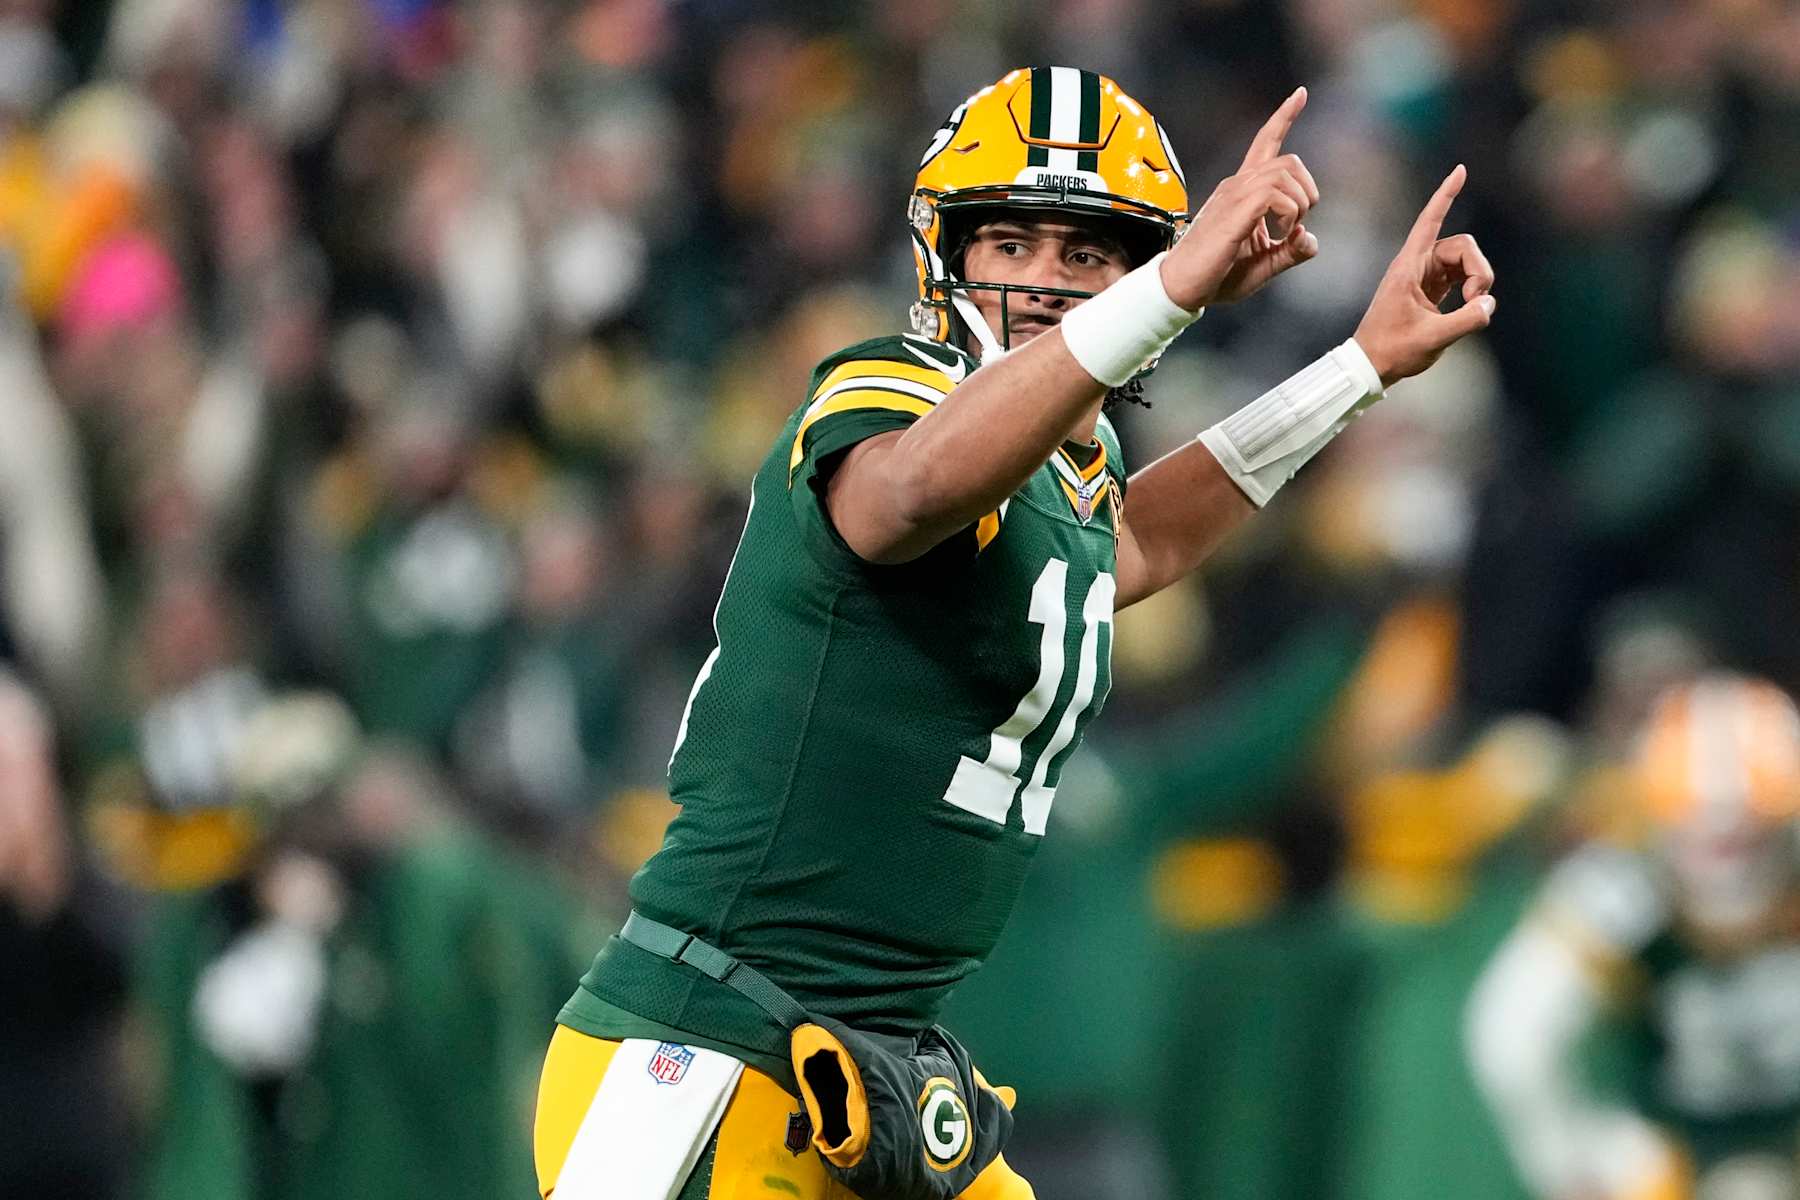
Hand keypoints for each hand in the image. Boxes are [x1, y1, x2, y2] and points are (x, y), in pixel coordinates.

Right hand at [1160, 87, 1320, 309]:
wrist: (1181, 288)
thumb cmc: (1216, 277)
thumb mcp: (1264, 265)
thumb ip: (1291, 250)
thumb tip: (1309, 236)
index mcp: (1242, 191)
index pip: (1265, 142)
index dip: (1285, 117)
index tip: (1301, 92)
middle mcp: (1237, 185)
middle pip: (1289, 160)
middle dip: (1308, 191)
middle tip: (1296, 225)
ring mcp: (1233, 194)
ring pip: (1286, 173)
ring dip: (1299, 204)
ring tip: (1287, 231)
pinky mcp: (1233, 210)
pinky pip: (1275, 194)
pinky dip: (1289, 213)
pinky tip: (1279, 233)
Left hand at [1353, 164, 1496, 387]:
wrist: (1371, 365)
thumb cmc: (1392, 350)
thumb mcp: (1433, 338)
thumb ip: (1467, 320)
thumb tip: (1489, 304)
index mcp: (1409, 267)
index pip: (1430, 221)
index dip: (1445, 195)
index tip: (1460, 170)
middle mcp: (1417, 265)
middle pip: (1462, 246)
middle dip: (1479, 269)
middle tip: (1475, 301)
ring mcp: (1425, 276)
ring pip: (1466, 261)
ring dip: (1478, 280)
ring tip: (1472, 308)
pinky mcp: (1432, 290)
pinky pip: (1462, 275)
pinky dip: (1472, 288)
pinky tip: (1472, 304)